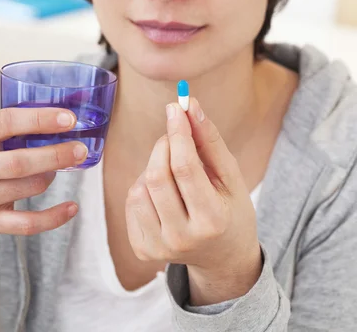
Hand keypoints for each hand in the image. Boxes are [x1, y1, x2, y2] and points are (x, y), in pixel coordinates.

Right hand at [0, 108, 87, 235]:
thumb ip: (14, 126)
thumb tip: (65, 119)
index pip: (7, 122)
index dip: (40, 119)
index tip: (69, 119)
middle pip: (20, 162)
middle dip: (56, 155)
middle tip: (80, 150)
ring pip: (28, 188)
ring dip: (50, 177)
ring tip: (56, 168)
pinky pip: (27, 224)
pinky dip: (54, 217)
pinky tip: (72, 207)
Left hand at [125, 98, 262, 304]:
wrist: (223, 258)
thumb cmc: (230, 210)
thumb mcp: (231, 176)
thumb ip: (210, 140)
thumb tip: (190, 105)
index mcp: (212, 220)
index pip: (185, 168)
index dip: (178, 134)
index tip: (175, 108)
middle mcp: (182, 238)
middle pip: (157, 177)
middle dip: (163, 145)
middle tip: (174, 135)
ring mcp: (159, 248)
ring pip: (139, 189)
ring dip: (153, 167)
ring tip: (173, 171)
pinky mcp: (142, 251)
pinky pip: (131, 203)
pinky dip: (144, 186)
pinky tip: (162, 192)